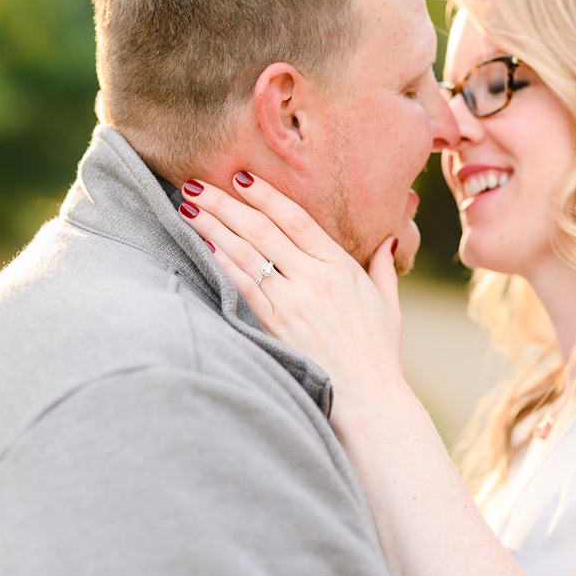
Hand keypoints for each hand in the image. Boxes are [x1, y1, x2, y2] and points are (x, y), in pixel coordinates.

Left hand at [178, 172, 406, 411]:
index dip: (265, 194)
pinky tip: (202, 245)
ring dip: (213, 226)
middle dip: (225, 202)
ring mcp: (293, 300)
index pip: (296, 219)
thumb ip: (383, 266)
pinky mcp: (276, 324)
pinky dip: (221, 261)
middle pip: (262, 228)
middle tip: (195, 183)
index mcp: (341, 266)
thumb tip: (389, 240)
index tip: (240, 177)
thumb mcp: (389, 303)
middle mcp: (315, 277)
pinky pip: (243, 284)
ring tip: (187, 207)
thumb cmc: (378, 353)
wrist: (368, 397)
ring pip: (246, 252)